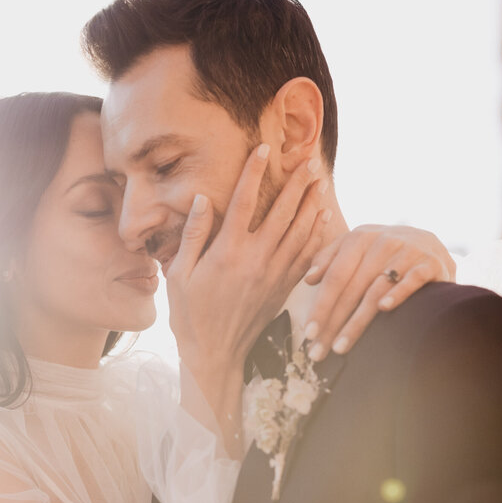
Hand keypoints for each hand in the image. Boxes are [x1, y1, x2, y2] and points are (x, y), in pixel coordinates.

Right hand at [168, 145, 328, 371]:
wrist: (214, 354)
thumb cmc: (189, 315)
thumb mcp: (179, 275)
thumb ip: (193, 235)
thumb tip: (203, 199)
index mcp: (227, 252)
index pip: (244, 201)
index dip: (254, 172)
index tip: (263, 149)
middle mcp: (255, 259)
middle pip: (283, 212)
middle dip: (297, 184)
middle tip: (308, 161)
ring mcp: (273, 275)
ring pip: (300, 232)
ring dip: (312, 205)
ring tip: (320, 182)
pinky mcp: (282, 289)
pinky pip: (306, 257)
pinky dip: (316, 236)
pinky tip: (322, 220)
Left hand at [300, 224, 454, 359]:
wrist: (430, 243)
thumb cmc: (384, 252)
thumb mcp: (357, 247)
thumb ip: (330, 259)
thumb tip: (309, 279)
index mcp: (359, 238)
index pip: (335, 277)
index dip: (320, 305)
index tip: (308, 333)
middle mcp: (382, 241)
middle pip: (352, 288)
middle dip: (333, 322)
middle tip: (319, 351)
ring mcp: (407, 251)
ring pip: (376, 290)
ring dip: (357, 321)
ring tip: (341, 347)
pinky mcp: (430, 262)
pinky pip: (411, 280)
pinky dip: (398, 293)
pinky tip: (384, 309)